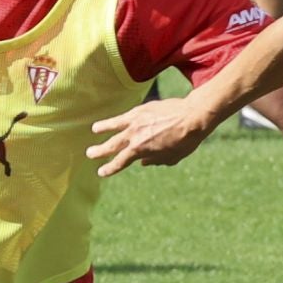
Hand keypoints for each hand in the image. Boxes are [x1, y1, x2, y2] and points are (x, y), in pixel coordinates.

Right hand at [87, 99, 213, 177]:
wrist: (192, 117)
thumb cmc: (186, 140)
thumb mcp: (172, 157)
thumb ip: (155, 160)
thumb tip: (143, 162)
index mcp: (140, 150)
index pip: (120, 162)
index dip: (110, 168)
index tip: (102, 172)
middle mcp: (134, 136)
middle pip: (112, 145)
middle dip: (100, 151)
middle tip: (90, 154)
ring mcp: (136, 121)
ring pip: (114, 126)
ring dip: (103, 128)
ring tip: (95, 130)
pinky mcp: (140, 110)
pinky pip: (125, 116)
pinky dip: (118, 119)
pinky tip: (114, 118)